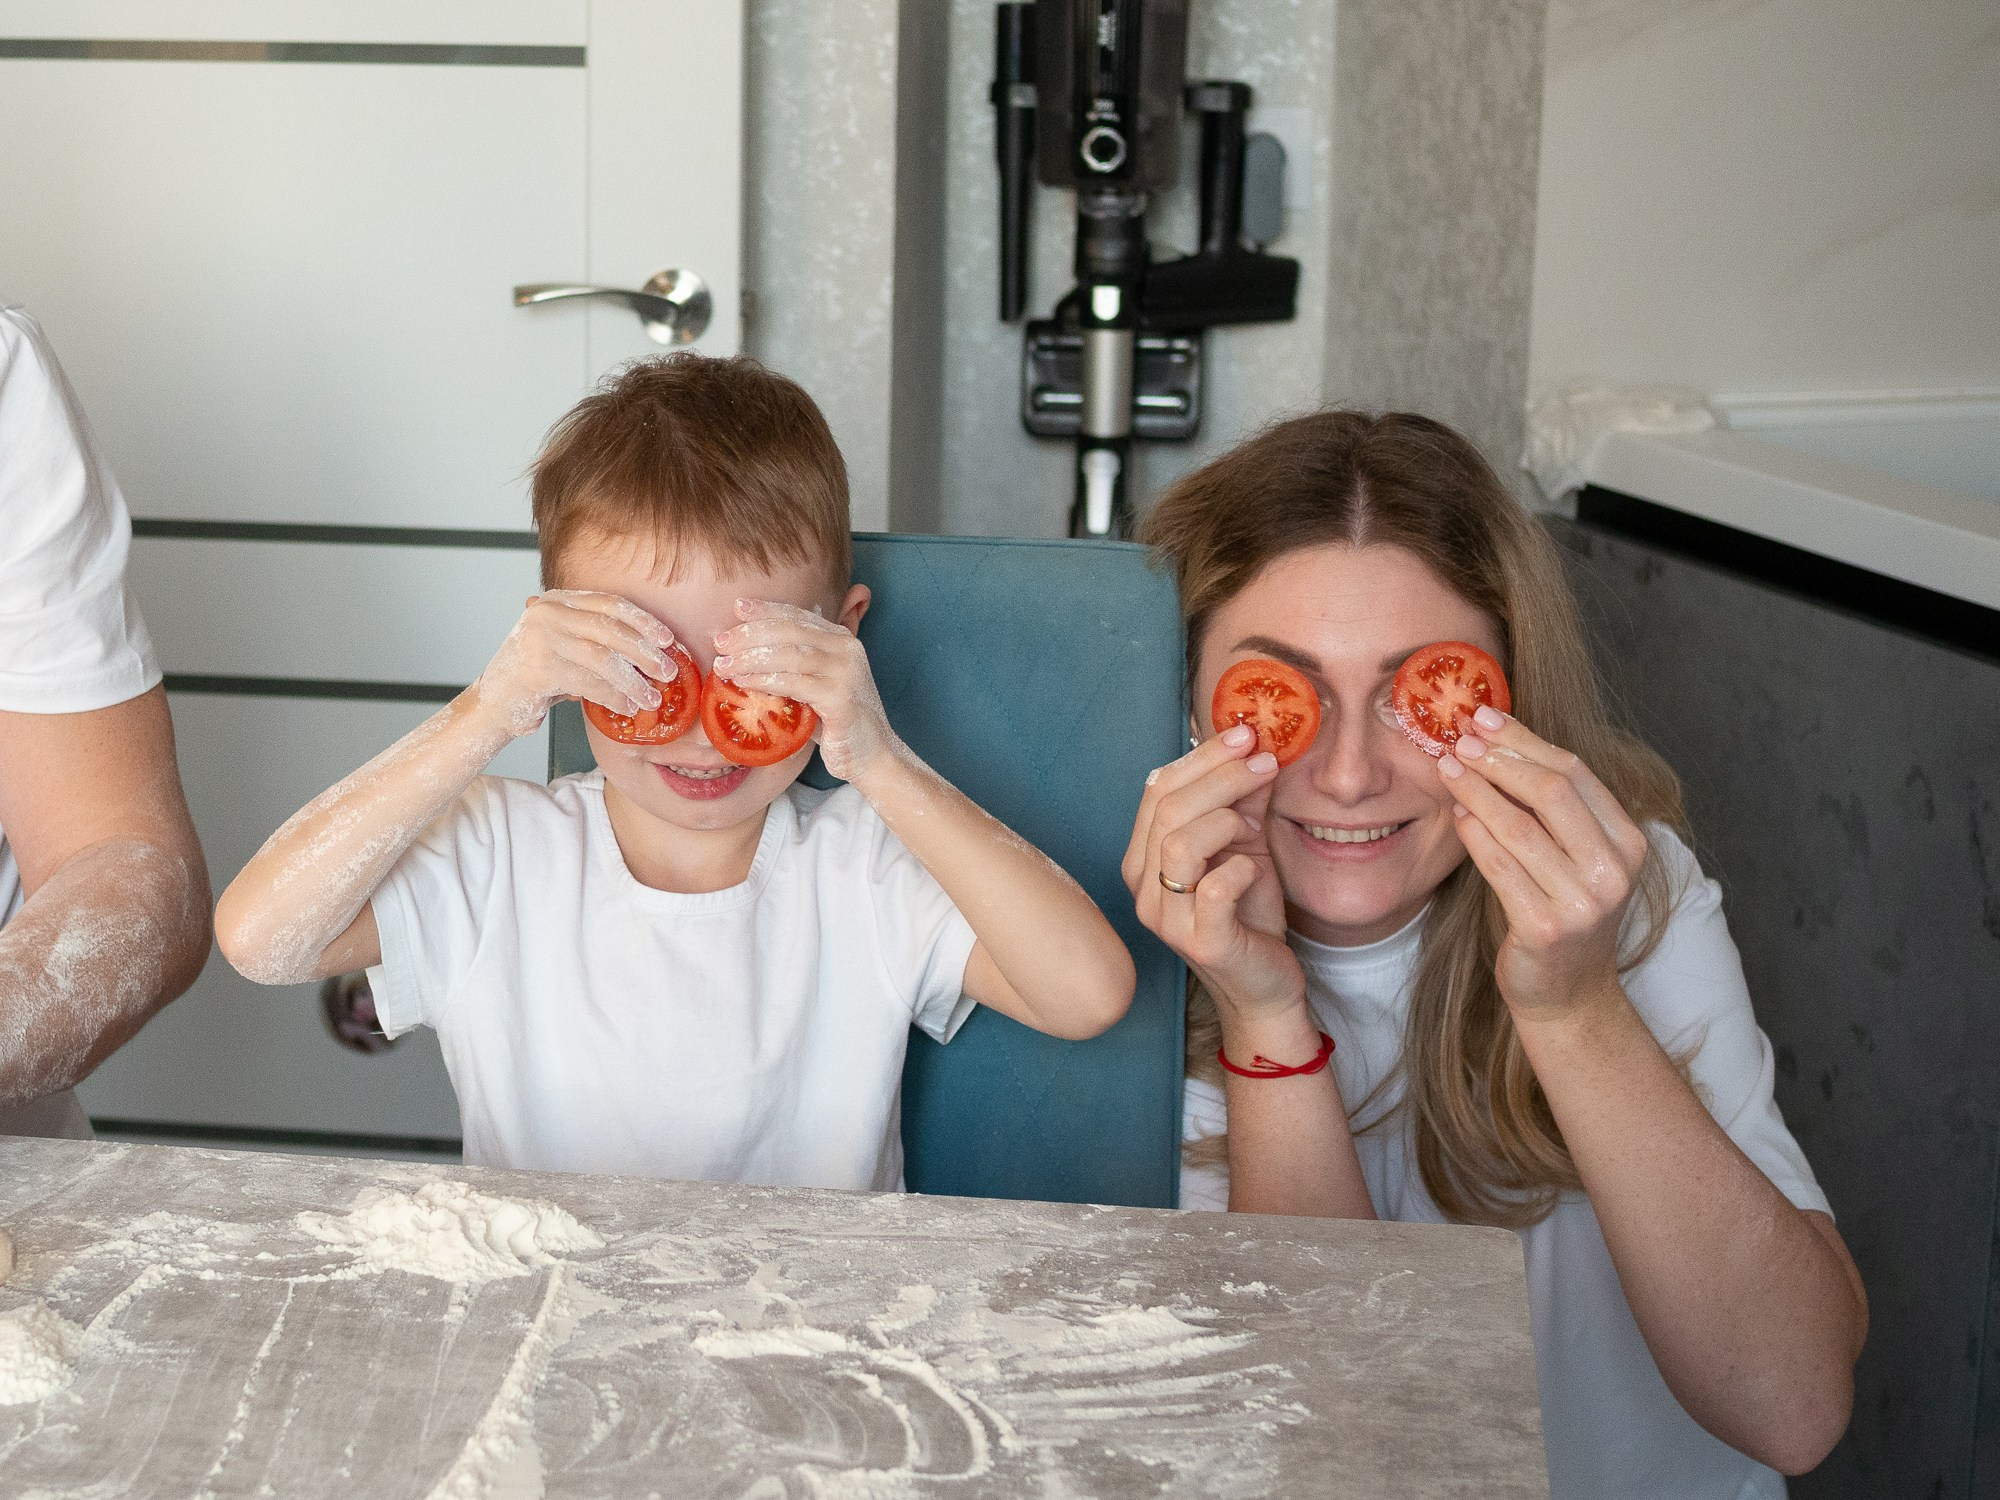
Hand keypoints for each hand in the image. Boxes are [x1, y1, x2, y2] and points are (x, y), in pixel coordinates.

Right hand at [470, 590, 679, 738]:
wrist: (494, 705)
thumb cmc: (539, 678)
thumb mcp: (569, 648)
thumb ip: (600, 641)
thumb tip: (655, 650)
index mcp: (557, 601)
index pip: (610, 604)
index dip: (643, 621)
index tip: (668, 639)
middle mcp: (547, 613)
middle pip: (610, 629)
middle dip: (645, 652)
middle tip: (669, 671)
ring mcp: (540, 639)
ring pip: (602, 658)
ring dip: (633, 681)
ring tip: (651, 697)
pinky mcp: (538, 668)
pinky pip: (588, 683)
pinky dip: (613, 696)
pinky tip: (627, 707)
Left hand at [711, 600, 895, 782]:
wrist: (870, 755)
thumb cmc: (835, 721)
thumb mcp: (813, 684)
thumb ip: (791, 665)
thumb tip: (741, 654)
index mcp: (840, 639)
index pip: (798, 615)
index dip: (766, 609)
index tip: (738, 607)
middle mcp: (846, 649)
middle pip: (791, 630)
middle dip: (751, 634)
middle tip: (721, 644)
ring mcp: (846, 673)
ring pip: (791, 654)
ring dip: (752, 659)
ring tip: (725, 667)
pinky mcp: (841, 699)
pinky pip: (795, 684)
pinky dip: (766, 681)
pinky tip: (746, 683)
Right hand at [1122, 726, 1299, 1021]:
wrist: (1264, 984)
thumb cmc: (1249, 912)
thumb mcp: (1245, 844)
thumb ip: (1243, 799)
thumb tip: (1256, 743)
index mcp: (1144, 858)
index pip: (1156, 789)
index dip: (1201, 756)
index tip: (1246, 733)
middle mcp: (1144, 887)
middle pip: (1167, 809)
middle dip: (1220, 774)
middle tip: (1264, 760)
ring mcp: (1167, 917)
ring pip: (1178, 844)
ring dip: (1224, 818)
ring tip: (1254, 822)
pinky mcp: (1201, 942)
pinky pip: (1213, 888)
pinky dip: (1239, 868)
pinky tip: (1254, 868)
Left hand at [1440, 705, 1651, 1019]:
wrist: (1568, 995)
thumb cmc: (1564, 914)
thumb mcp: (1574, 858)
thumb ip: (1553, 810)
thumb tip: (1495, 741)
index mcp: (1628, 842)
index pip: (1575, 773)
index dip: (1525, 741)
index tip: (1484, 717)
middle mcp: (1613, 870)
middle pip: (1551, 792)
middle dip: (1499, 759)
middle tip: (1459, 740)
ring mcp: (1583, 901)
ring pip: (1520, 827)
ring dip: (1477, 791)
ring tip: (1447, 768)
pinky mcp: (1545, 927)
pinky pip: (1500, 867)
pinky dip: (1475, 835)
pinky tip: (1457, 815)